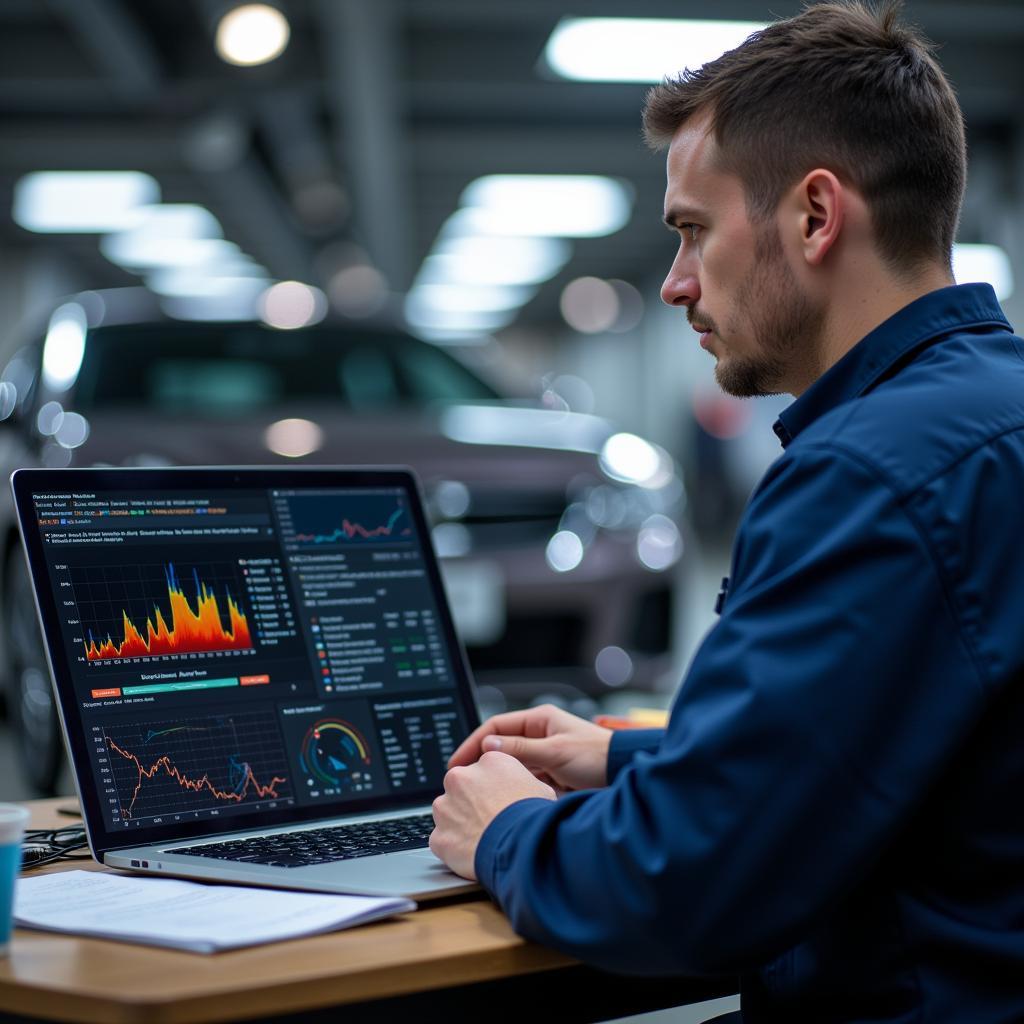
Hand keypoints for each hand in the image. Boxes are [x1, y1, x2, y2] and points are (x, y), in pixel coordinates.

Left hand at [430, 751, 554, 878]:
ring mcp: (446, 806)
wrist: (520, 847)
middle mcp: (461, 778)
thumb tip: (524, 789)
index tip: (496, 799)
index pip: (483, 769)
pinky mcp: (439, 835)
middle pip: (460, 786)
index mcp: (489, 762)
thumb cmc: (533, 819)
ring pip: (447, 811)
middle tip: (488, 818)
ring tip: (481, 837)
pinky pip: (442, 839)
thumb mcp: (540, 788)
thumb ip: (522, 782)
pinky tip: (471, 852)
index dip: (491, 787)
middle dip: (470, 801)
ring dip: (459, 822)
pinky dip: (453, 846)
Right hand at [448, 703, 612, 793]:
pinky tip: (505, 800)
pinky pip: (525, 780)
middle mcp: (540, 735)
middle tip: (462, 782)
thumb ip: (521, 750)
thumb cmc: (597, 756)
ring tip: (480, 795)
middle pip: (501, 748)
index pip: (496, 727)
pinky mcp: (551, 776)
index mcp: (539, 720)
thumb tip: (488, 747)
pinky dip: (515, 789)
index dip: (473, 744)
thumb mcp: (555, 752)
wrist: (626, 775)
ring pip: (512, 767)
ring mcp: (545, 756)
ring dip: (499, 778)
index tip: (457, 762)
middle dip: (482, 764)